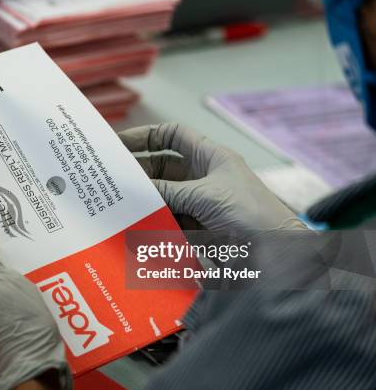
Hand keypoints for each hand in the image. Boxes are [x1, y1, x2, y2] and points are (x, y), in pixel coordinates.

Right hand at [118, 123, 305, 230]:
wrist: (278, 253)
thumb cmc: (251, 213)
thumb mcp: (205, 196)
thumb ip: (167, 191)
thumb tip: (133, 188)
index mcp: (210, 157)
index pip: (173, 135)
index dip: (147, 135)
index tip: (120, 144)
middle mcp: (202, 177)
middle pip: (161, 167)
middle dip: (138, 172)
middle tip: (110, 179)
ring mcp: (198, 203)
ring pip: (162, 196)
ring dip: (143, 200)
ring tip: (117, 203)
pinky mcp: (196, 227)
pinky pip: (167, 220)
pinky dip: (152, 222)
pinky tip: (135, 225)